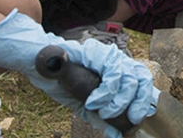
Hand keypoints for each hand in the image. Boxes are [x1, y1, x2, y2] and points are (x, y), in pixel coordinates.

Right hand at [0, 11, 157, 136]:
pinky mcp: (97, 51)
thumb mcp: (82, 104)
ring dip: (120, 100)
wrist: (37, 65)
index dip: (145, 99)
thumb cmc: (60, 82)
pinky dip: (106, 92)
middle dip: (139, 102)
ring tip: (104, 111)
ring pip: (130, 77)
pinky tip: (94, 101)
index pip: (142, 81)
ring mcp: (107, 54)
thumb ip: (98, 117)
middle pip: (142, 78)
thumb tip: (115, 134)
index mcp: (116, 70)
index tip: (137, 118)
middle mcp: (116, 60)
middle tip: (130, 118)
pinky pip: (112, 73)